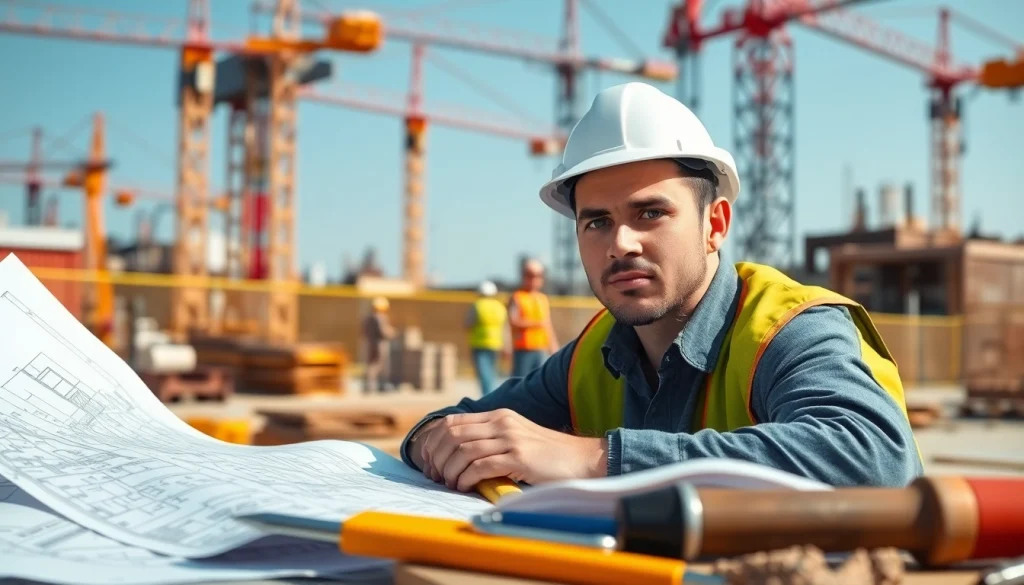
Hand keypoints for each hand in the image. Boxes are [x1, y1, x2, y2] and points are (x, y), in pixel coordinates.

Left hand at [415, 409, 607, 491]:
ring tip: (450, 483)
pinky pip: (481, 466)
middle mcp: (502, 423)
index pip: (453, 422)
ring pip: (464, 451)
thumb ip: (492, 439)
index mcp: (499, 416)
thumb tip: (458, 455)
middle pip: (453, 435)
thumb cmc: (547, 455)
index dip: (434, 441)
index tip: (429, 461)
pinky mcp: (519, 458)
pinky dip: (466, 478)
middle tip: (435, 476)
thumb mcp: (516, 437)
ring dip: (450, 470)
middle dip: (437, 457)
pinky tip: (465, 486)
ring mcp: (511, 439)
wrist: (582, 459)